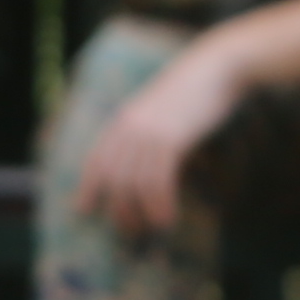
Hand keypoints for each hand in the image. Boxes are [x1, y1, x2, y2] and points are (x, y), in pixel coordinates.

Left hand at [73, 45, 251, 239]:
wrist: (216, 68)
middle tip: (129, 231)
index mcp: (123, 119)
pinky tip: (167, 218)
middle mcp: (129, 126)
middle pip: (112, 177)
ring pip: (133, 183)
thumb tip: (148, 169)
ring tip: (151, 228)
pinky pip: (158, 180)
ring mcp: (148, 132)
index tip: (83, 210)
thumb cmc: (193, 91)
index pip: (96, 158)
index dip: (87, 186)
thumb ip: (148, 136)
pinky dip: (160, 204)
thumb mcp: (161, 112)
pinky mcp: (170, 138)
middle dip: (117, 209)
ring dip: (140, 212)